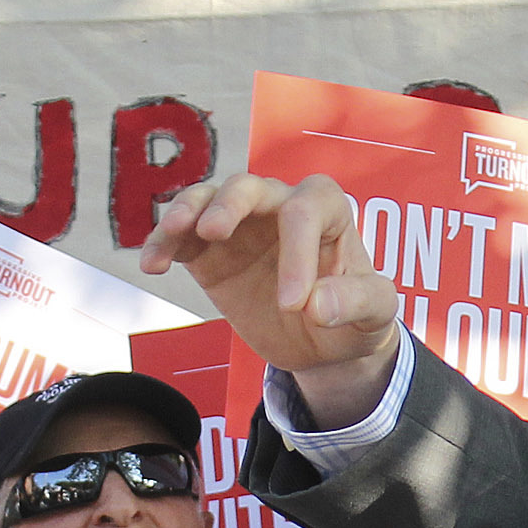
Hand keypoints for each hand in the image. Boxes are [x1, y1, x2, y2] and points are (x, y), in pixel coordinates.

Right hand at [139, 173, 401, 425]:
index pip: (304, 214)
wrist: (323, 341)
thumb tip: (316, 304)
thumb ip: (356, 303)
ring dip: (187, 210)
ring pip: (207, 198)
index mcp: (326, 210)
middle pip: (250, 187)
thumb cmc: (354, 316)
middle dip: (231, 203)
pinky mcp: (208, 251)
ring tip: (174, 231)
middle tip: (214, 231)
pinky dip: (163, 243)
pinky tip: (152, 265)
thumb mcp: (375, 315)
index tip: (294, 306)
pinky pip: (180, 236)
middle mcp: (280, 205)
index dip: (296, 254)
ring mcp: (240, 224)